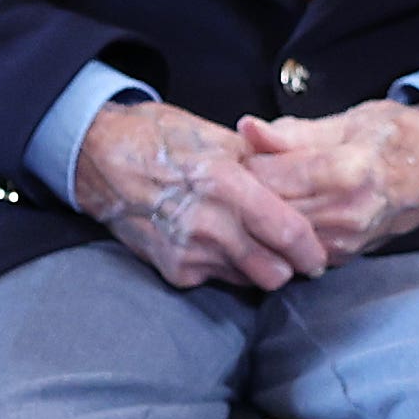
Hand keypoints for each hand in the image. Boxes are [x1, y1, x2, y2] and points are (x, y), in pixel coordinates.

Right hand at [75, 99, 328, 290]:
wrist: (98, 158)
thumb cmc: (159, 139)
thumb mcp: (216, 136)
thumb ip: (261, 162)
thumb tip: (300, 178)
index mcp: (226, 184)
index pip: (287, 232)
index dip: (311, 250)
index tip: (319, 254)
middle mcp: (208, 224)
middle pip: (273, 272)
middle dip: (289, 267)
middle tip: (293, 255)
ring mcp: (189, 252)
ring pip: (249, 281)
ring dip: (259, 269)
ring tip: (257, 247)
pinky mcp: (174, 271)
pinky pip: (218, 280)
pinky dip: (227, 268)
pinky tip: (220, 245)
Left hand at [235, 101, 418, 261]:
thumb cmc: (395, 137)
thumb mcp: (347, 121)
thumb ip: (292, 133)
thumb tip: (247, 128)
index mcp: (347, 173)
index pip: (267, 176)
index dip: (245, 161)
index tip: (243, 150)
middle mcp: (347, 214)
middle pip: (268, 210)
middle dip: (247, 191)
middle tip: (242, 171)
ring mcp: (345, 241)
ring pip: (276, 234)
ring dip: (261, 214)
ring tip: (259, 190)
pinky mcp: (343, 257)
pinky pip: (293, 249)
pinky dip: (279, 231)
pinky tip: (279, 212)